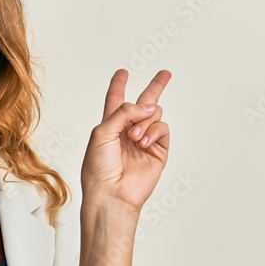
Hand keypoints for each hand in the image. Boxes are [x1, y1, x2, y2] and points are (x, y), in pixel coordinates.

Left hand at [80, 68, 171, 213]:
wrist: (111, 193)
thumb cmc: (99, 168)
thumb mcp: (102, 132)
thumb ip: (123, 112)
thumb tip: (148, 106)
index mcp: (109, 126)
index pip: (116, 101)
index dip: (119, 85)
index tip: (123, 73)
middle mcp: (128, 131)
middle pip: (144, 103)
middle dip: (155, 87)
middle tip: (165, 73)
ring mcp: (144, 140)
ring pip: (154, 114)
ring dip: (144, 121)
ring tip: (133, 137)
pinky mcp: (158, 150)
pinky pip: (162, 128)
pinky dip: (153, 131)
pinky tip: (142, 142)